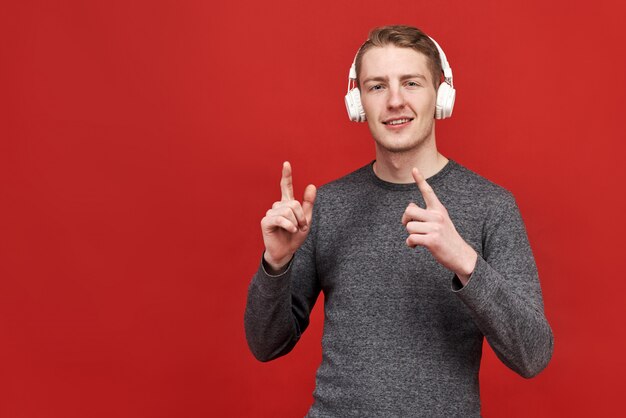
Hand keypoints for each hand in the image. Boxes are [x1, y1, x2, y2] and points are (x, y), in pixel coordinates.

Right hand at [261, 162, 315, 271]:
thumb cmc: (295, 236)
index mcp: (286, 204)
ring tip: (294, 230)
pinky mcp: (266, 221)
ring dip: (295, 222)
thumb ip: (308, 203)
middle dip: (301, 216)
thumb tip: (311, 185)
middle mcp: (277, 206)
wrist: (286, 252)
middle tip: (300, 227)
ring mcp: (270, 213)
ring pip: (288, 210)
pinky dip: (289, 225)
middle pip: (293, 203)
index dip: (286, 175)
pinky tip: (291, 231)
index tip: (287, 163)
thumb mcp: (306, 220)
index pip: (286, 187)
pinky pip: (280, 218)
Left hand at [402, 167, 476, 283]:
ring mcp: (435, 228)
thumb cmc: (446, 238)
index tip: (414, 168)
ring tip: (419, 239)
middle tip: (411, 226)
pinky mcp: (432, 240)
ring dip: (410, 235)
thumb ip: (426, 214)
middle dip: (406, 220)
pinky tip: (416, 246)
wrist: (460, 256)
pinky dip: (410, 244)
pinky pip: (411, 238)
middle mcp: (438, 216)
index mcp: (439, 209)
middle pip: (409, 210)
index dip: (420, 180)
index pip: (428, 192)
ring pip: (409, 226)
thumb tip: (409, 206)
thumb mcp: (439, 222)